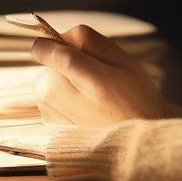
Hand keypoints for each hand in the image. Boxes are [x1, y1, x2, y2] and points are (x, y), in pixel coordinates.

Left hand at [31, 24, 180, 126]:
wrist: (133, 144)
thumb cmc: (134, 99)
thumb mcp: (123, 60)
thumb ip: (90, 40)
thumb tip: (60, 35)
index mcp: (85, 79)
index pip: (49, 51)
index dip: (54, 42)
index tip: (66, 44)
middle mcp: (61, 97)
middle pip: (52, 62)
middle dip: (69, 63)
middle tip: (97, 77)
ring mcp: (50, 112)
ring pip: (51, 78)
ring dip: (66, 81)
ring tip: (92, 96)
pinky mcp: (47, 122)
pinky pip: (51, 96)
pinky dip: (64, 98)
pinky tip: (85, 110)